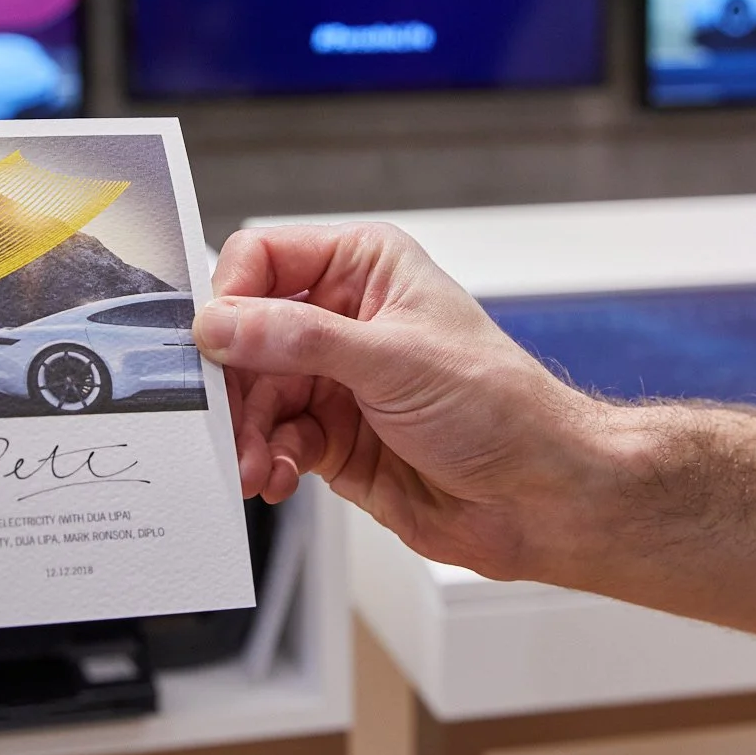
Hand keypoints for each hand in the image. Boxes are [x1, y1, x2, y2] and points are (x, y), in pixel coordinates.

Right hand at [193, 223, 610, 579]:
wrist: (540, 496)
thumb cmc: (501, 408)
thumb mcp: (395, 360)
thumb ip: (300, 340)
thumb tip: (222, 323)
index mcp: (364, 268)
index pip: (264, 258)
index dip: (232, 297)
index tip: (215, 341)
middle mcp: (343, 318)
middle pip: (246, 335)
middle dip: (231, 382)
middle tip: (224, 419)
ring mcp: (336, 381)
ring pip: (253, 395)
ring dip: (245, 433)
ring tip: (251, 464)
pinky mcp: (332, 438)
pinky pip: (273, 441)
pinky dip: (265, 461)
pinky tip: (276, 478)